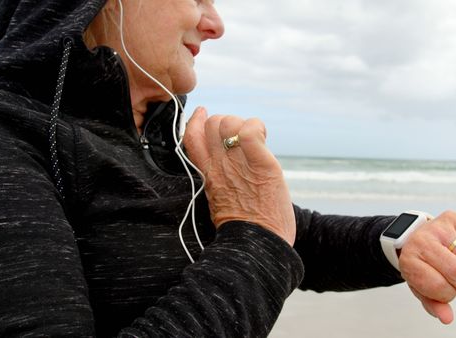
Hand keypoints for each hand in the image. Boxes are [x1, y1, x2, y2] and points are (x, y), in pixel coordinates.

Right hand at [183, 107, 295, 245]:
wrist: (257, 245)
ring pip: (230, 122)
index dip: (196, 120)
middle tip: (242, 138)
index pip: (191, 137)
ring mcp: (239, 164)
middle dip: (227, 123)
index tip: (203, 114)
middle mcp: (219, 166)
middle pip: (213, 123)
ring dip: (245, 125)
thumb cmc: (243, 228)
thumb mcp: (218, 201)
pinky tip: (263, 137)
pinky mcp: (262, 164)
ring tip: (256, 141)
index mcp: (208, 175)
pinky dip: (257, 127)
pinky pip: (251, 130)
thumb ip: (218, 180)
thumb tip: (224, 167)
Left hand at [398, 211, 455, 323]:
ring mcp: (437, 226)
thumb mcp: (422, 288)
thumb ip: (433, 304)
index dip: (448, 295)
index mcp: (409, 260)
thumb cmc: (422, 267)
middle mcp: (421, 240)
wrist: (416, 239)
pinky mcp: (452, 218)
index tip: (446, 292)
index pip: (439, 286)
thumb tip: (448, 319)